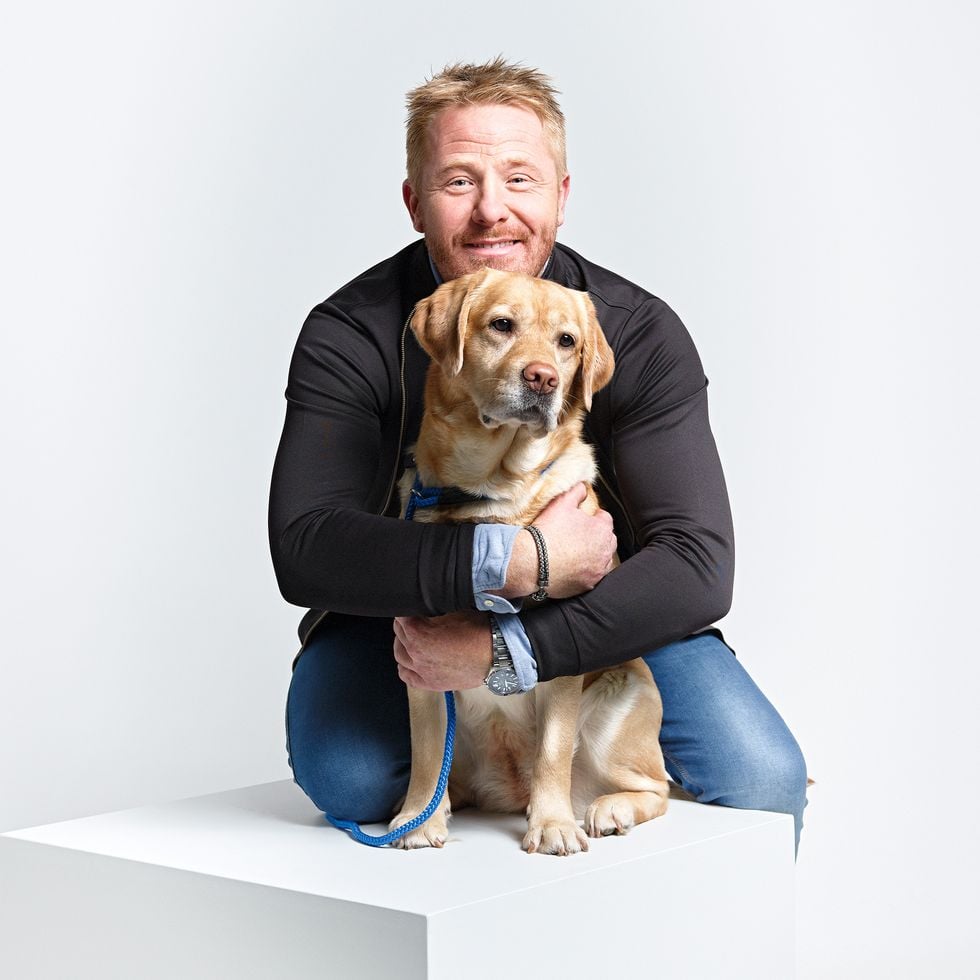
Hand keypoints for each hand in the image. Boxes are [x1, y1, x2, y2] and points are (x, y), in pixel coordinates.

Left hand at [393, 611, 490, 690]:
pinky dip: (405, 665)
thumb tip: (425, 603)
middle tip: (413, 617)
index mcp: (420, 634)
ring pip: (399, 654)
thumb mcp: (454, 609)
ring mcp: (422, 671)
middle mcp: (416, 653)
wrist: (497, 655)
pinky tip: (409, 659)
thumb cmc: (480, 631)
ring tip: (410, 636)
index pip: (401, 616)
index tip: (412, 605)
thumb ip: (433, 607)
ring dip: (402, 642)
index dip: (407, 609)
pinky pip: (406, 675)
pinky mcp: (430, 683)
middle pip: (399, 633)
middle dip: (404, 623)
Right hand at [501, 483, 616, 598]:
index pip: (605, 518)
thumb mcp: (561, 503)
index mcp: (602, 530)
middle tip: (582, 534)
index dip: (594, 516)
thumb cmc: (548, 532)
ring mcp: (598, 569)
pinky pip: (593, 576)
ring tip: (579, 551)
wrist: (533, 561)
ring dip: (596, 554)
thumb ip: (576, 492)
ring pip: (603, 559)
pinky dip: (587, 571)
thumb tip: (583, 487)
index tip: (585, 518)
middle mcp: (605, 551)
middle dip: (598, 536)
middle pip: (608, 540)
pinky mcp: (588, 584)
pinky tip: (575, 567)